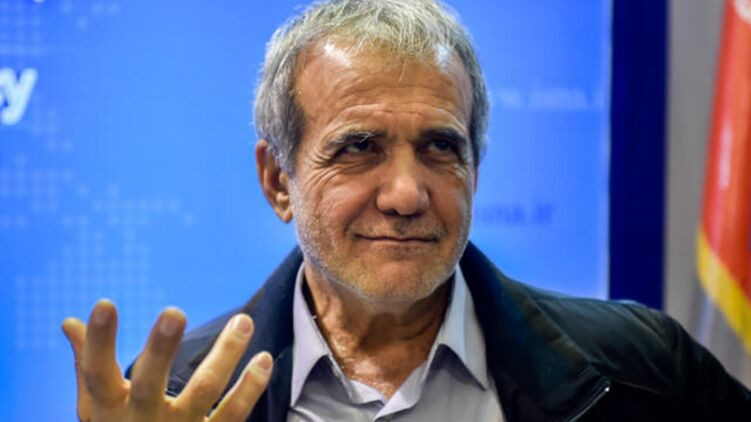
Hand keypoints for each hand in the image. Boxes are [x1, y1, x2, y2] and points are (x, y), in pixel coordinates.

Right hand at [62, 300, 271, 421]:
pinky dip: (251, 388)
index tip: (105, 303)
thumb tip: (69, 322)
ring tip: (243, 321)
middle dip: (160, 349)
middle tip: (175, 312)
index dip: (99, 341)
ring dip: (225, 355)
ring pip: (203, 392)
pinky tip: (264, 358)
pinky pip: (231, 415)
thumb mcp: (96, 407)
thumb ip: (87, 362)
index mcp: (107, 409)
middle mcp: (141, 420)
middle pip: (149, 384)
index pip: (96, 373)